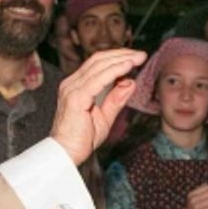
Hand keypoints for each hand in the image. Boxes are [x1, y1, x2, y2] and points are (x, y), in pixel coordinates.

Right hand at [51, 49, 146, 164]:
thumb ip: (116, 99)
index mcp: (77, 86)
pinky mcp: (76, 97)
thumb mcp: (105, 116)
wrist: (66, 154)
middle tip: (141, 55)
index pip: (98, 63)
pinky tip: (127, 67)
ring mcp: (72, 89)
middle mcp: (72, 84)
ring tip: (138, 58)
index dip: (118, 57)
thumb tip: (130, 82)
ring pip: (99, 65)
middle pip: (99, 60)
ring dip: (121, 59)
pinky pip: (98, 79)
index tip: (136, 58)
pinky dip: (114, 70)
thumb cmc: (82, 138)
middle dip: (122, 54)